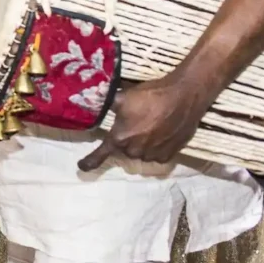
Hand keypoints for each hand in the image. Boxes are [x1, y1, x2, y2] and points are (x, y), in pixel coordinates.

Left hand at [78, 76, 207, 171]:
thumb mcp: (121, 97)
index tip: (81, 166)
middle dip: (126, 138)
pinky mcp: (169, 156)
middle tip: (135, 121)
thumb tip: (89, 102)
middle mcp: (134, 151)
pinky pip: (156, 154)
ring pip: (140, 151)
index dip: (90, 161)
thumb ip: (104, 104)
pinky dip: (156, 146)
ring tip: (150, 123)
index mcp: (119, 138)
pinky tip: (161, 131)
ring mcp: (153, 155)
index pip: (100, 155)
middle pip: (123, 149)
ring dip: (142, 142)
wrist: (183, 98)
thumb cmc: (149, 96)